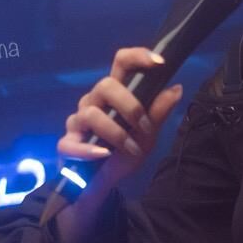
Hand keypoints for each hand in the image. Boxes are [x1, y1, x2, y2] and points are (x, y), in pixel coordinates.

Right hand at [58, 47, 185, 189]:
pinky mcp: (66, 144)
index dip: (137, 57)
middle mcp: (93, 102)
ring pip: (91, 113)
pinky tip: (103, 155)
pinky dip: (89, 150)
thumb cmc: (122, 154)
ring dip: (117, 133)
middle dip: (130, 106)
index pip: (121, 64)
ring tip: (132, 150)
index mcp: (114, 95)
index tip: (159, 62)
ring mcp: (77, 121)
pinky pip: (72, 143)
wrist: (102, 185)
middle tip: (145, 127)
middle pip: (105, 85)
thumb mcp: (147, 136)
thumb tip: (177, 88)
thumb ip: (158, 113)